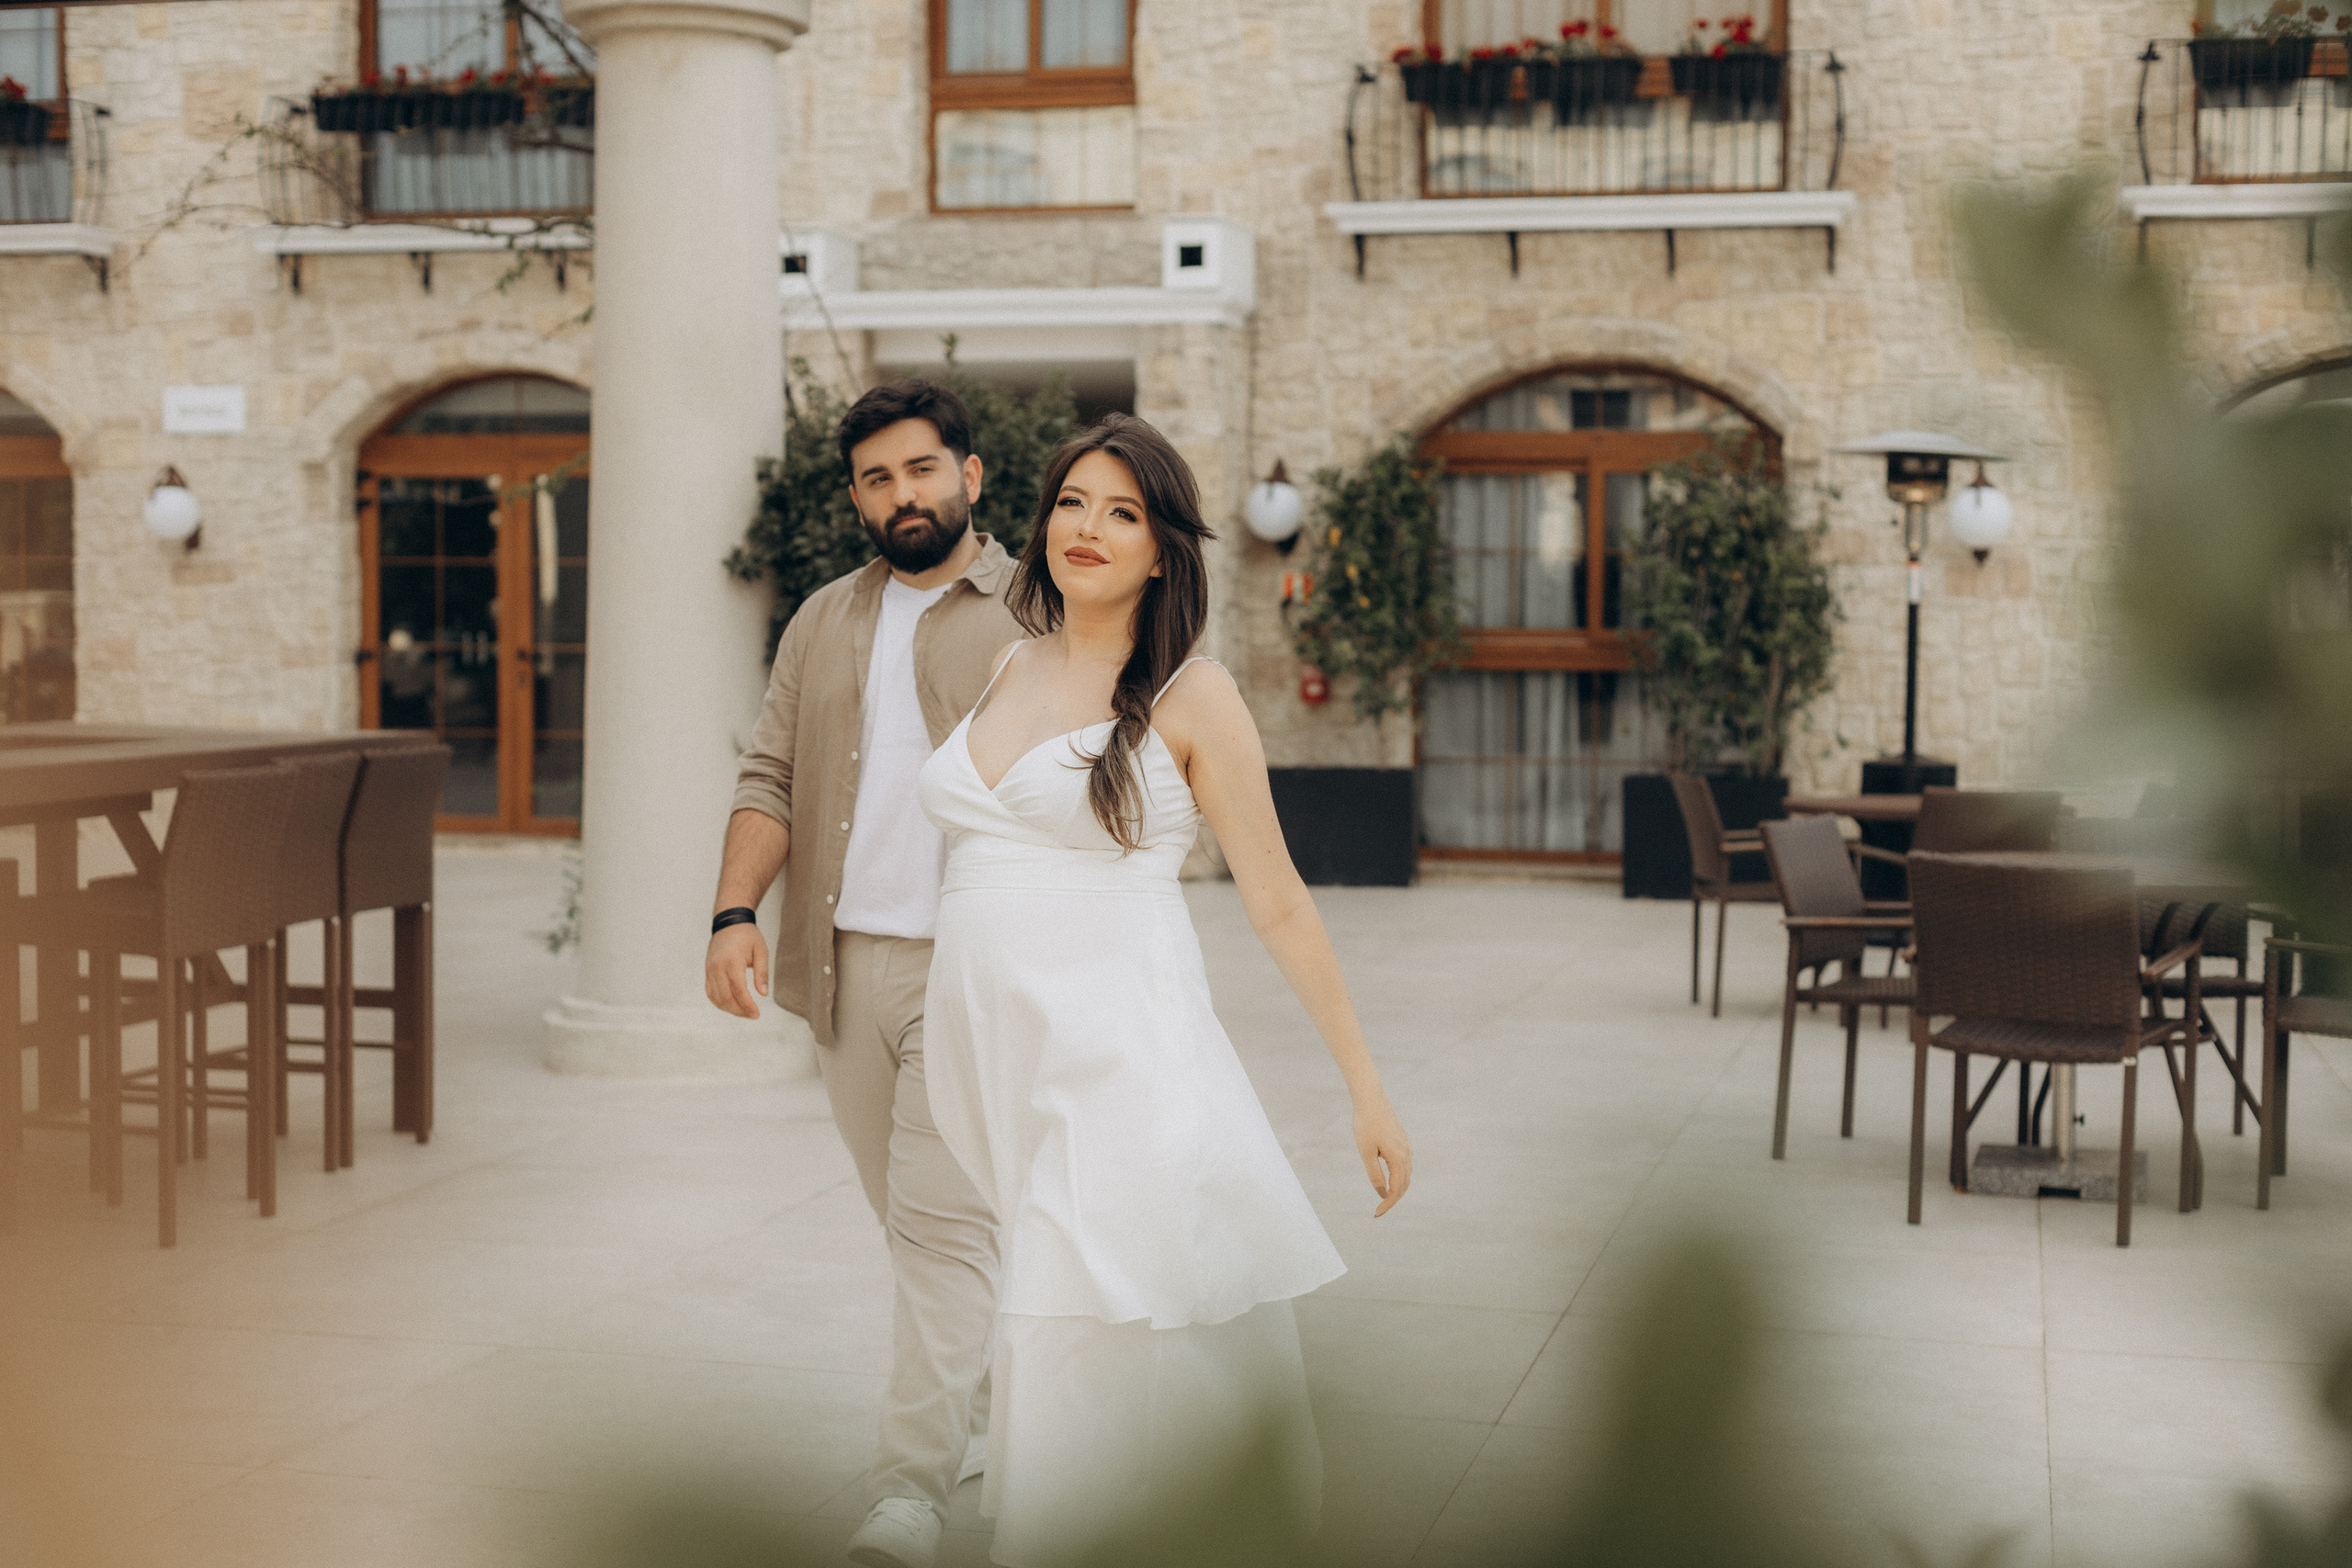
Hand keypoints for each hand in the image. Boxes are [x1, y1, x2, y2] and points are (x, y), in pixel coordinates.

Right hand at [705, 924, 768, 1017]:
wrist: (729, 923)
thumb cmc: (748, 936)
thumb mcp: (761, 951)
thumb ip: (762, 973)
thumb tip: (764, 994)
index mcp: (731, 961)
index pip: (738, 989)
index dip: (747, 1005)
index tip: (756, 1014)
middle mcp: (717, 967)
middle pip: (725, 997)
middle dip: (740, 1010)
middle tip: (753, 1015)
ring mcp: (709, 970)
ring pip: (716, 998)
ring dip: (730, 1009)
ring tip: (744, 1012)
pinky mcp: (707, 972)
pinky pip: (710, 992)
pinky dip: (720, 1002)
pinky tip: (732, 1006)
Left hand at [1353, 1095, 1412, 1216]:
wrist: (1371, 1100)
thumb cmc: (1365, 1125)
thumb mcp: (1366, 1152)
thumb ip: (1375, 1175)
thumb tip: (1383, 1194)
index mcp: (1398, 1159)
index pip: (1396, 1190)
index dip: (1387, 1204)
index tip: (1376, 1214)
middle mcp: (1406, 1154)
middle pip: (1404, 1185)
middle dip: (1392, 1200)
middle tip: (1379, 1210)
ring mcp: (1406, 1147)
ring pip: (1406, 1175)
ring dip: (1397, 1189)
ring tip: (1384, 1198)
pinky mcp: (1403, 1141)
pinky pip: (1405, 1165)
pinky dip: (1399, 1177)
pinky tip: (1390, 1178)